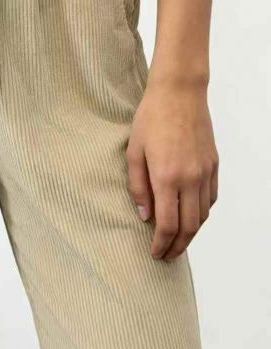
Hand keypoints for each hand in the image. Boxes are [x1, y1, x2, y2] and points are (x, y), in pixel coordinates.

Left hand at [126, 82, 218, 260]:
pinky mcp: (213, 165)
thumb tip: (144, 215)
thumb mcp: (134, 152)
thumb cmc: (151, 118)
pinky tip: (190, 215)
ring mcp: (205, 172)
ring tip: (177, 240)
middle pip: (189, 227)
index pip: (167, 224)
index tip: (154, 253)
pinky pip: (211, 198)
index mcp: (166, 177)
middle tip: (167, 255)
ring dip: (191, 233)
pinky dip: (202, 213)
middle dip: (177, 246)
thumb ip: (137, 186)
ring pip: (203, 215)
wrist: (179, 93)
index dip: (161, 244)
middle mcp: (190, 179)